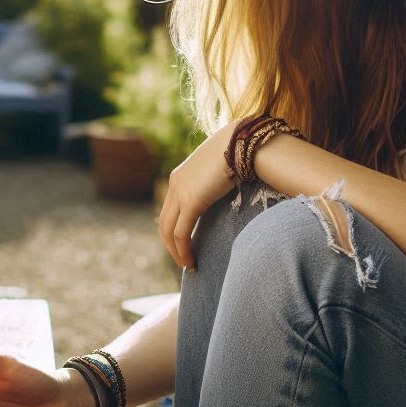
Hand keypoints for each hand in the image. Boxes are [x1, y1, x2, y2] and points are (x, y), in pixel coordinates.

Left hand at [157, 120, 237, 269]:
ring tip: (187, 265)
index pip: (169, 210)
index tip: (183, 245)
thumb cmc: (239, 153)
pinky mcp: (191, 201)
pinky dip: (183, 250)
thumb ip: (214, 184)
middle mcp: (174, 185)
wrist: (242, 141)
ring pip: (168, 231)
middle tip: (183, 260)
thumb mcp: (220, 170)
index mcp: (179, 177)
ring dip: (175, 251)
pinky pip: (181, 232)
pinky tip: (191, 262)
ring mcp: (180, 192)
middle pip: (163, 223)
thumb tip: (225, 194)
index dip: (173, 230)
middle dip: (170, 245)